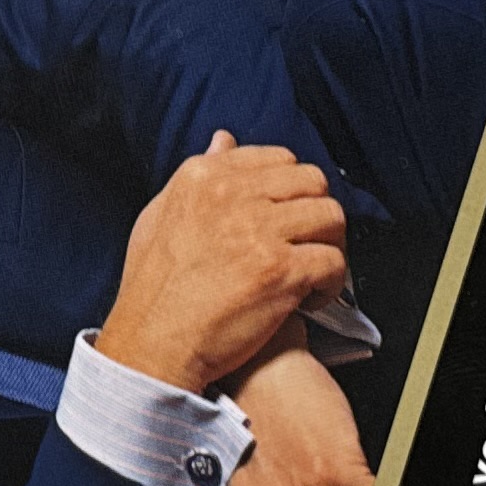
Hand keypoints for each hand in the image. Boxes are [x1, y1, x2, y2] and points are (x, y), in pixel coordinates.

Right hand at [95, 132, 349, 393]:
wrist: (153, 344)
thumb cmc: (153, 289)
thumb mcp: (160, 215)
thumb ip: (199, 175)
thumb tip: (224, 141)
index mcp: (204, 177)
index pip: (279, 158)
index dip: (293, 189)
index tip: (288, 218)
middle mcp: (232, 195)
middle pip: (312, 181)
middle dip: (318, 212)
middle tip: (309, 244)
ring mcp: (258, 231)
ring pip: (330, 216)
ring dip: (331, 244)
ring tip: (314, 271)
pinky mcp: (280, 270)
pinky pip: (332, 261)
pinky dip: (332, 282)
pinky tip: (312, 298)